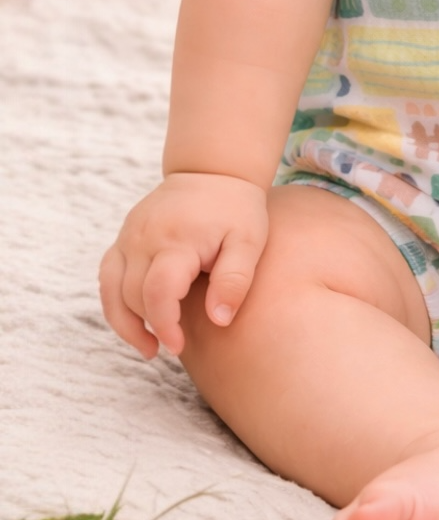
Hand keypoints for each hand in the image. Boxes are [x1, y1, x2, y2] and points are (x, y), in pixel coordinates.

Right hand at [98, 173, 268, 357]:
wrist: (213, 171)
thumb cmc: (236, 210)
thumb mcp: (248, 242)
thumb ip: (235, 280)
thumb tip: (218, 320)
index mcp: (176, 239)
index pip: (157, 292)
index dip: (164, 325)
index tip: (179, 346)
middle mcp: (144, 237)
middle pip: (133, 295)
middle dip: (150, 327)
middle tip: (175, 347)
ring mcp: (129, 235)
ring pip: (112, 290)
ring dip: (125, 323)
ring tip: (149, 347)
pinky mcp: (123, 237)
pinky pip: (108, 275)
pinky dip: (115, 302)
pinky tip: (135, 320)